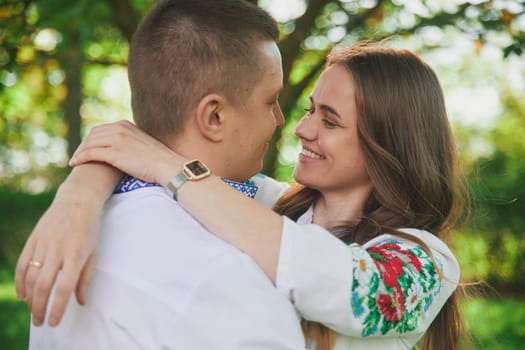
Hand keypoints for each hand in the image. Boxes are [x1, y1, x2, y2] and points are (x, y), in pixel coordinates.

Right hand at [15, 181, 101, 325]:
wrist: (77, 201)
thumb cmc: (89, 229)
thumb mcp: (93, 253)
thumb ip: (85, 278)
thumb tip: (80, 302)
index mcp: (75, 255)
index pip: (63, 288)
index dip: (57, 308)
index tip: (54, 322)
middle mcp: (57, 251)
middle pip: (42, 286)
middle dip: (39, 308)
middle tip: (40, 322)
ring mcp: (43, 244)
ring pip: (30, 277)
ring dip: (29, 298)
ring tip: (33, 311)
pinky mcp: (33, 239)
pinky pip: (22, 264)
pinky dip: (20, 282)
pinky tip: (23, 295)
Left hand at [70, 120, 184, 185]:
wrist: (167, 166)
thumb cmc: (158, 161)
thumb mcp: (143, 145)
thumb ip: (131, 143)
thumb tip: (125, 150)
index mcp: (126, 125)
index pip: (101, 129)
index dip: (91, 139)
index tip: (86, 149)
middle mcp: (120, 129)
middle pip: (93, 134)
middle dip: (83, 145)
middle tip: (77, 156)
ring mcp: (117, 140)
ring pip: (89, 143)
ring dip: (79, 152)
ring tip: (74, 161)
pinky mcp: (114, 152)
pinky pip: (91, 153)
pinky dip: (81, 158)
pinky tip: (76, 164)